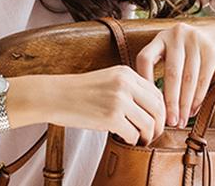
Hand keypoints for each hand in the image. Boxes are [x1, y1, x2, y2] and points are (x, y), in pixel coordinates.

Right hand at [48, 65, 165, 145]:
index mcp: (126, 73)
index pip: (157, 93)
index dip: (160, 111)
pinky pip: (133, 135)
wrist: (54, 96)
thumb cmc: (79, 92)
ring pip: (149, 124)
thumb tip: (151, 110)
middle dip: (158, 126)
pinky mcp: (111, 117)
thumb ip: (129, 89)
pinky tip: (124, 139)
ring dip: (147, 136)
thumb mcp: (107, 80)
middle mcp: (125, 84)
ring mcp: (118, 100)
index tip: (155, 121)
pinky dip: (132, 141)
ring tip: (139, 139)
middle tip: (152, 135)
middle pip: (158, 109)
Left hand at [135, 22, 214, 128]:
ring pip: (189, 79)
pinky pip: (203, 79)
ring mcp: (195, 41)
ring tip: (181, 121)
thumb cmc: (189, 50)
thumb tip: (148, 99)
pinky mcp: (212, 50)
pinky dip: (197, 98)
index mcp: (160, 37)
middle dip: (170, 101)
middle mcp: (176, 36)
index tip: (146, 100)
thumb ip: (160, 64)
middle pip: (171, 73)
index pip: (145, 58)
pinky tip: (192, 111)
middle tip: (168, 121)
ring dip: (185, 104)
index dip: (144, 80)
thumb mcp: (171, 49)